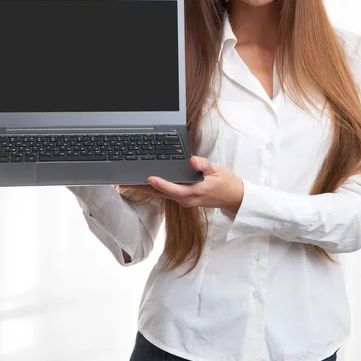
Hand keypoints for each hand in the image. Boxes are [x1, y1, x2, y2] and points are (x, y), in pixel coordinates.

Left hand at [120, 156, 243, 213]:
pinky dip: (154, 189)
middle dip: (144, 187)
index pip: (174, 189)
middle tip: (127, 180)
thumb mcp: (218, 171)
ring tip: (129, 181)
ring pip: (161, 195)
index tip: (150, 178)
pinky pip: (166, 194)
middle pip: (161, 193)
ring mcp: (184, 201)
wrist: (234, 198)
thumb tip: (193, 160)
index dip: (161, 184)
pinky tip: (145, 183)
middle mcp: (187, 199)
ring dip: (145, 188)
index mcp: (195, 192)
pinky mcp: (184, 199)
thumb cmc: (226, 183)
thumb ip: (204, 165)